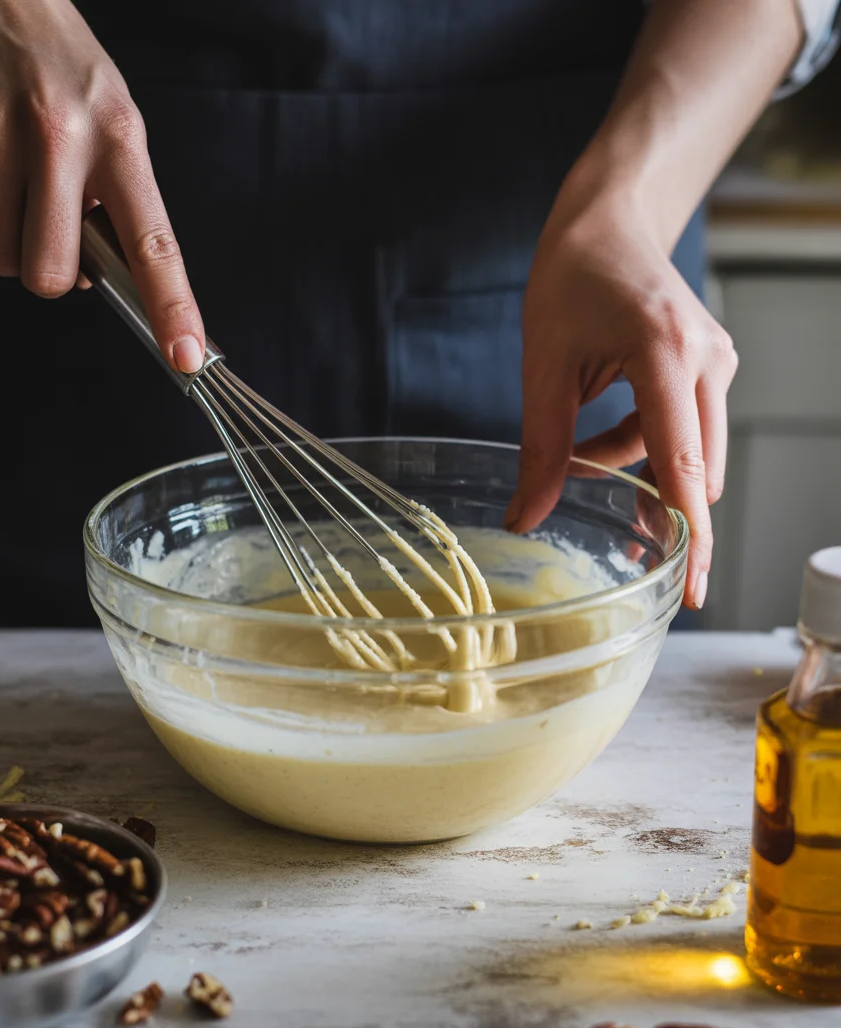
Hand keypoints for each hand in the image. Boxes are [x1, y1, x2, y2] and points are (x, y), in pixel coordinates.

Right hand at [0, 0, 204, 372]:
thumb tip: (112, 280)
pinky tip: (3, 176)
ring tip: (33, 196)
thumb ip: (122, 205)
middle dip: (58, 276)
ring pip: (6, 261)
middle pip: (52, 274)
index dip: (171, 308)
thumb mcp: (120, 128)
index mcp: (119, 141)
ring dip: (21, 247)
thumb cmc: (70, 73)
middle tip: (64, 236)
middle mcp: (58, 142)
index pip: (153, 245)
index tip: (185, 355)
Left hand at [507, 195, 737, 609]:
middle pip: (695, 472)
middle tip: (618, 544)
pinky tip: (603, 433)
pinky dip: (647, 446)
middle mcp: (709, 361)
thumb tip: (525, 518)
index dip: (688, 534)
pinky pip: (687, 432)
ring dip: (640, 470)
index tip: (693, 587)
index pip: (684, 466)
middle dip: (654, 508)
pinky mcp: (714, 367)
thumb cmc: (572, 278)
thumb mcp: (543, 366)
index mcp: (666, 355)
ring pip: (689, 456)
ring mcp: (719, 362)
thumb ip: (541, 448)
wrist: (609, 223)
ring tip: (579, 453)